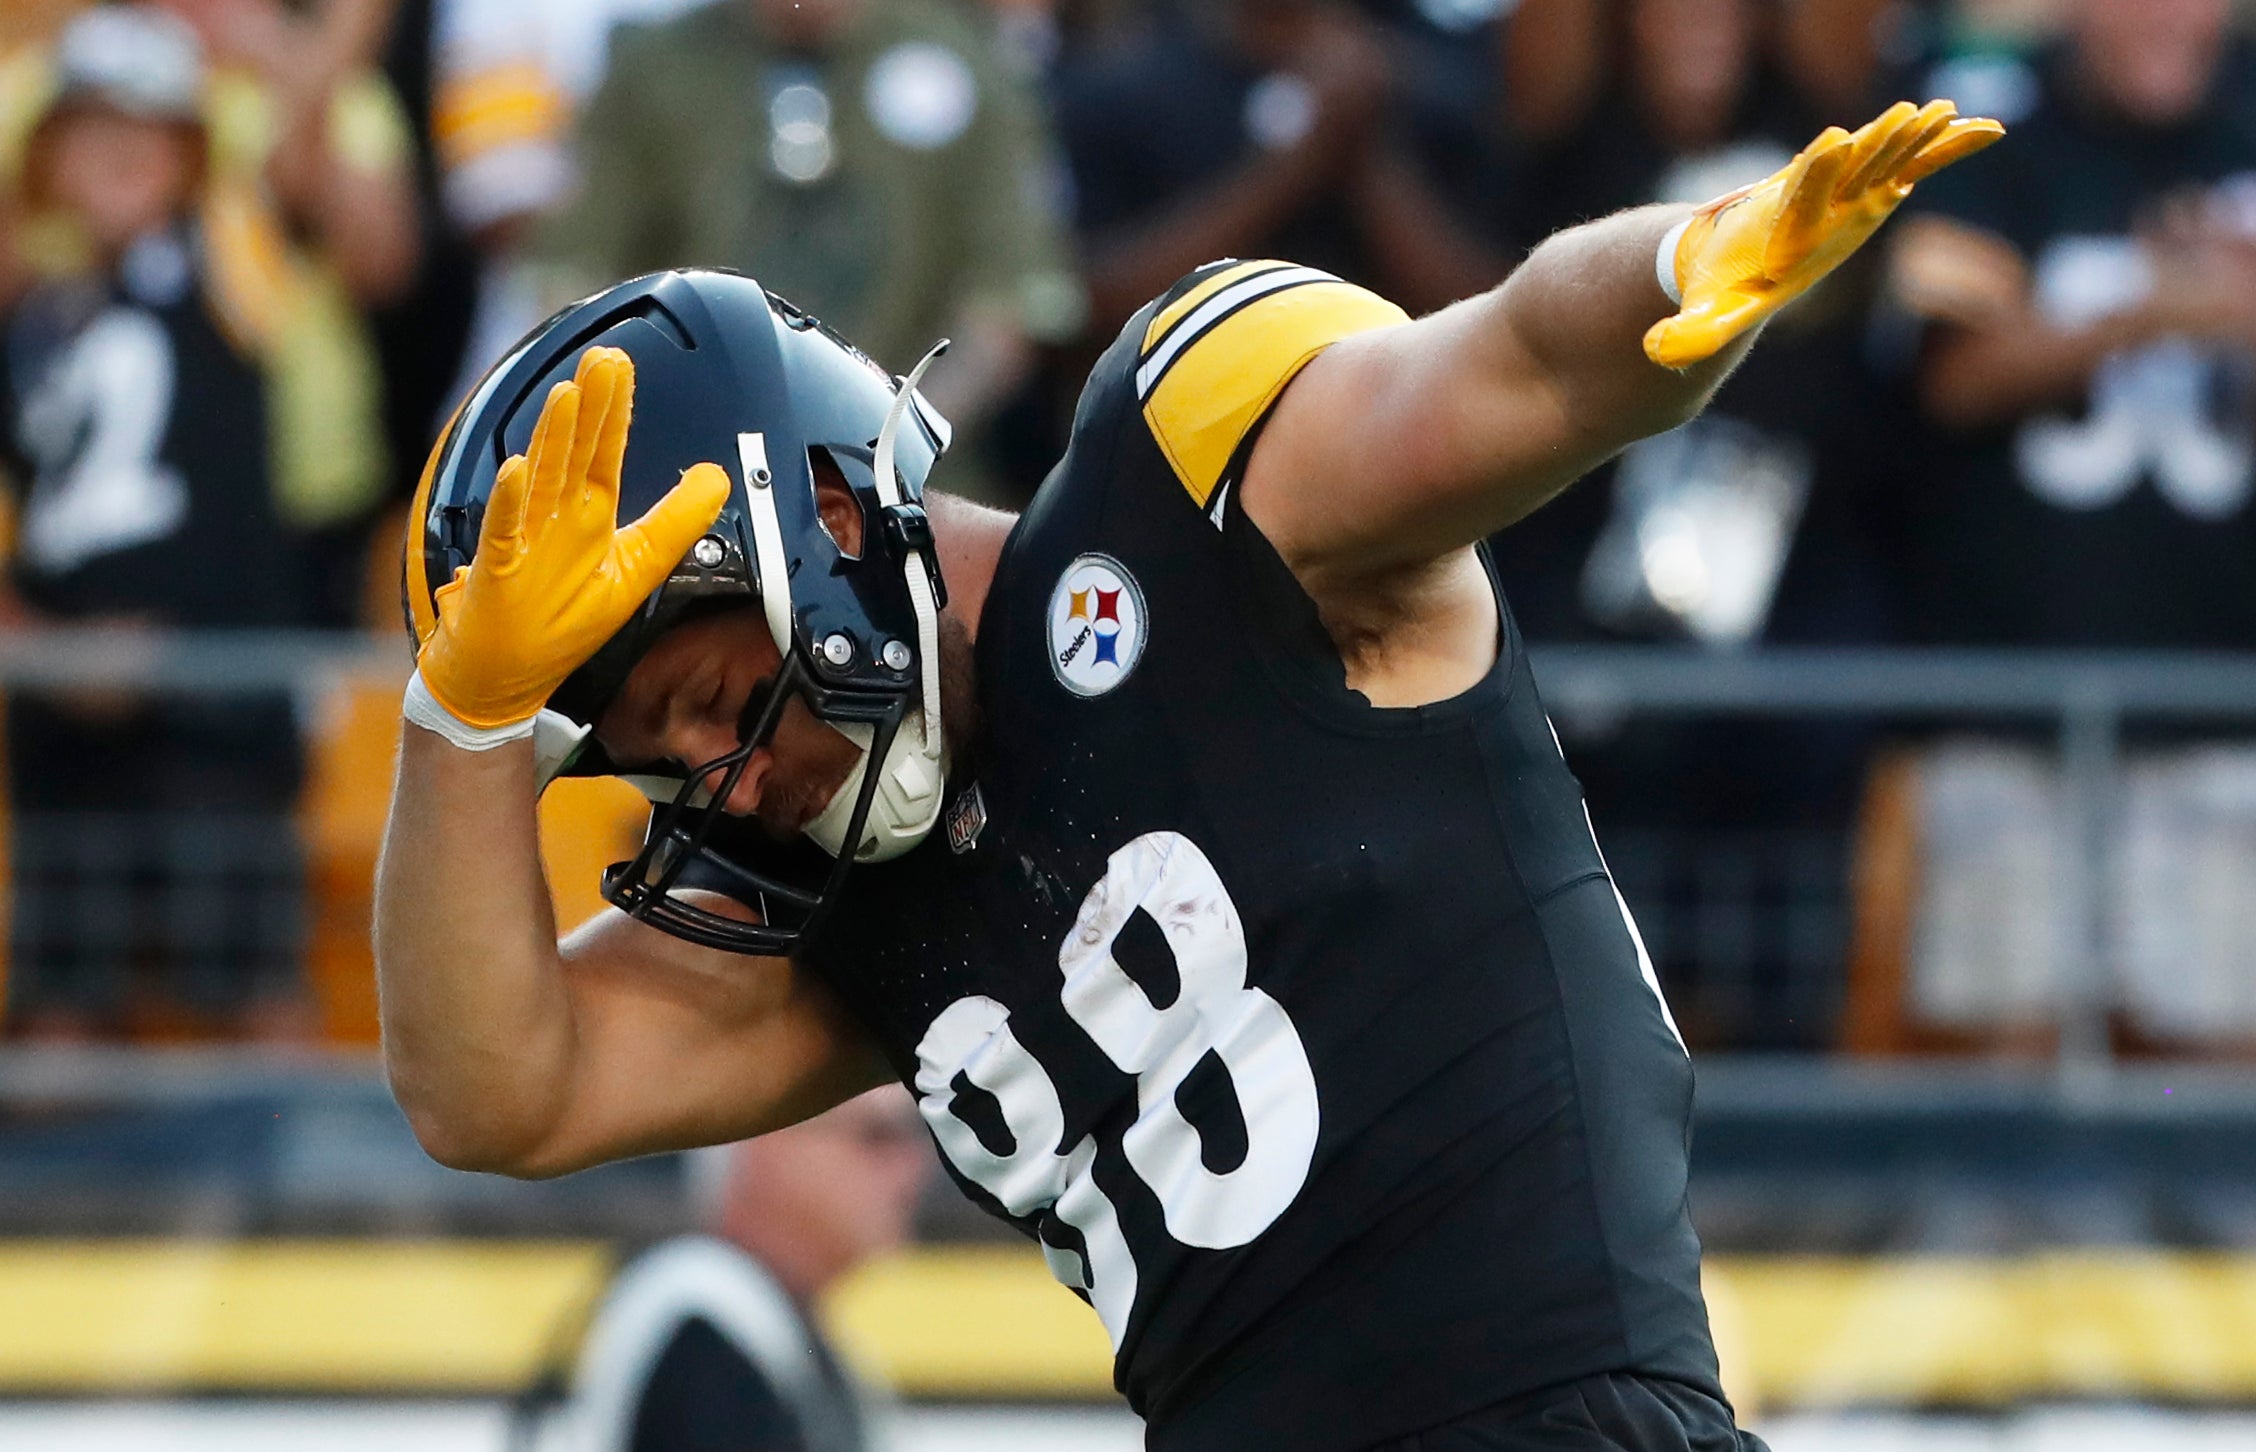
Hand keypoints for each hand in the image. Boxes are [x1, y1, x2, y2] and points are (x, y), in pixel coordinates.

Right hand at [416, 346, 730, 729]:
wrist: (498, 678)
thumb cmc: (559, 626)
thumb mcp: (635, 570)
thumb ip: (675, 523)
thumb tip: (718, 480)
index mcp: (587, 519)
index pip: (605, 455)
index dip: (616, 413)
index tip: (622, 365)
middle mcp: (555, 522)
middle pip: (575, 455)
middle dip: (591, 408)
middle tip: (603, 359)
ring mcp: (524, 543)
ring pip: (542, 481)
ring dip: (554, 438)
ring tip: (568, 395)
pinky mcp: (498, 573)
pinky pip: (504, 534)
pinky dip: (510, 503)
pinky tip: (517, 471)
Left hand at [1645, 99, 2004, 369]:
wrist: (1728, 250)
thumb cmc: (1724, 284)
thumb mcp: (1711, 313)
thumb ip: (1692, 334)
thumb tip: (1655, 351)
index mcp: (1783, 223)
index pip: (1799, 193)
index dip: (1816, 171)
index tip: (1832, 141)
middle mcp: (1819, 200)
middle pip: (1851, 165)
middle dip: (1877, 143)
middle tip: (1907, 114)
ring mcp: (1847, 192)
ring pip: (1886, 157)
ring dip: (1915, 136)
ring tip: (1948, 110)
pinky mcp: (1870, 191)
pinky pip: (1914, 166)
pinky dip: (1946, 149)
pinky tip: (1987, 128)